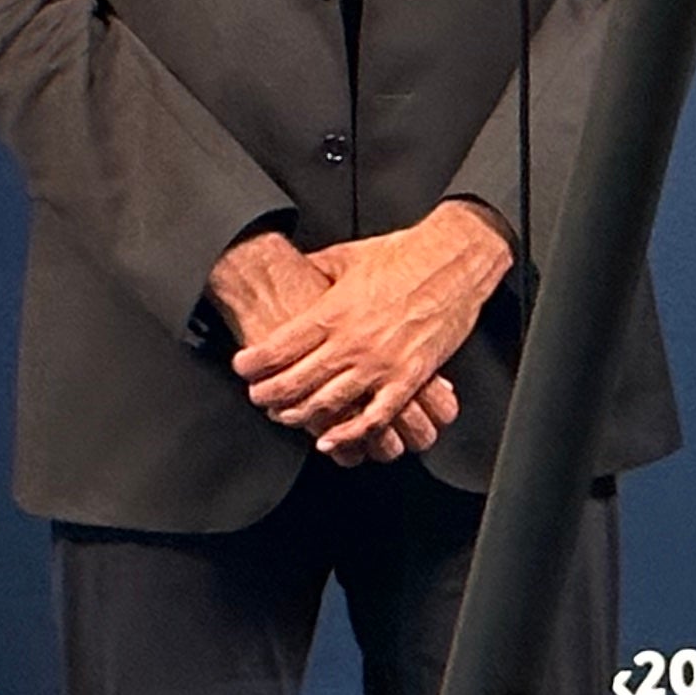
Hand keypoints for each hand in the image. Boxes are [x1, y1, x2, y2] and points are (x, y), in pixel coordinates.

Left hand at [208, 229, 457, 465]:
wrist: (453, 261)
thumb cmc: (405, 255)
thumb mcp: (349, 256)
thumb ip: (318, 269)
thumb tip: (296, 268)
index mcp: (334, 311)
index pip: (280, 346)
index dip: (255, 362)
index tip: (243, 367)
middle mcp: (353, 341)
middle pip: (296, 380)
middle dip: (269, 394)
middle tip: (258, 396)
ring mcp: (380, 363)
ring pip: (328, 403)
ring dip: (300, 415)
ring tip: (285, 416)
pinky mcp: (408, 377)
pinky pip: (375, 416)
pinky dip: (350, 433)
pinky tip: (332, 439)